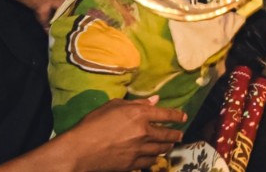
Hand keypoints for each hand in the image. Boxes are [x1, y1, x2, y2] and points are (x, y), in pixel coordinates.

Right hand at [59, 95, 187, 166]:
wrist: (81, 150)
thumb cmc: (93, 123)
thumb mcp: (113, 106)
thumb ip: (136, 103)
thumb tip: (155, 101)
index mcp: (139, 114)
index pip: (165, 114)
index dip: (177, 116)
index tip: (183, 117)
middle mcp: (144, 132)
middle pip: (167, 134)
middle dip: (176, 134)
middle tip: (180, 134)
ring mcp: (139, 150)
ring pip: (161, 149)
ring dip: (168, 146)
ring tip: (170, 144)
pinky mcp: (133, 164)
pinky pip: (150, 161)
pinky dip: (155, 157)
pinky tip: (155, 156)